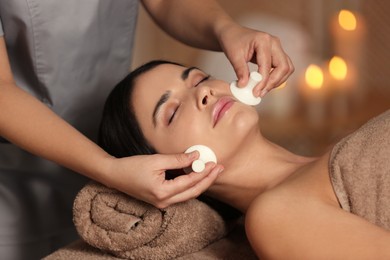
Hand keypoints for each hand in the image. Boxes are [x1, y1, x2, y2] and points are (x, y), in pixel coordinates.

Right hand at [104, 152, 223, 208]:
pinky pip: (181, 193)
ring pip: (188, 194)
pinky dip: (190, 184)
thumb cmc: (131, 167)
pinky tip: (196, 174)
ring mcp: (162, 203)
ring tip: (211, 170)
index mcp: (163, 193)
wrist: (114, 175)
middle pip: (193, 192)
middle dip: (208, 180)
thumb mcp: (156, 160)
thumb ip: (177, 159)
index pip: (190, 183)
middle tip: (219, 168)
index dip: (204, 172)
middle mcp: (164, 202)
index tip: (213, 162)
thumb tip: (196, 155)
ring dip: (200, 182)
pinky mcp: (161, 200)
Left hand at [217, 23, 293, 96]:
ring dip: (277, 81)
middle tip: (260, 93)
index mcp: (263, 40)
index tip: (255, 92)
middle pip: (284, 66)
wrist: (232, 34)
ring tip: (262, 90)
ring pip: (286, 68)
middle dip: (274, 82)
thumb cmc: (232, 41)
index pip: (267, 65)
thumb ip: (240, 70)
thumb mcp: (233, 55)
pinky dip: (276, 78)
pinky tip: (264, 84)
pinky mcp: (276, 54)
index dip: (263, 81)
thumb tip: (244, 86)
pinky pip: (282, 68)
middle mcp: (274, 43)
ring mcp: (277, 48)